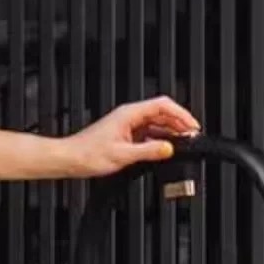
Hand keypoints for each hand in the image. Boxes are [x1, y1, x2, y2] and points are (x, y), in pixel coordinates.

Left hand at [62, 96, 200, 178]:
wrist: (70, 158)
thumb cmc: (88, 154)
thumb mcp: (123, 154)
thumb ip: (149, 151)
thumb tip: (169, 148)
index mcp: (129, 114)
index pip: (162, 105)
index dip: (181, 114)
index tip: (192, 126)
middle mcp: (129, 116)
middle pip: (162, 112)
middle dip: (179, 122)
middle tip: (192, 136)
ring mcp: (127, 124)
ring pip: (156, 122)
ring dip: (171, 130)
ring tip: (183, 142)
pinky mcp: (125, 134)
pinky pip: (148, 132)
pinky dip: (160, 138)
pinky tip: (165, 148)